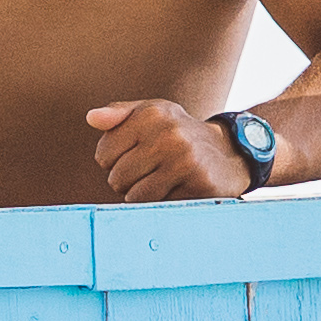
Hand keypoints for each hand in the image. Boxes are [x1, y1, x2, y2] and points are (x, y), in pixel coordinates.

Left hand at [88, 98, 245, 202]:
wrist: (229, 152)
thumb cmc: (178, 134)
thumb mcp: (151, 115)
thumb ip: (118, 115)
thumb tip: (91, 118)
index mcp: (150, 113)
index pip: (103, 155)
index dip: (114, 161)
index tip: (135, 155)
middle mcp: (168, 134)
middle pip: (117, 178)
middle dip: (128, 182)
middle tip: (151, 171)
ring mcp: (185, 159)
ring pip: (136, 196)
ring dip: (143, 196)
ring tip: (162, 181)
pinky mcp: (199, 183)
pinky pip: (160, 206)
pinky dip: (164, 202)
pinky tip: (179, 188)